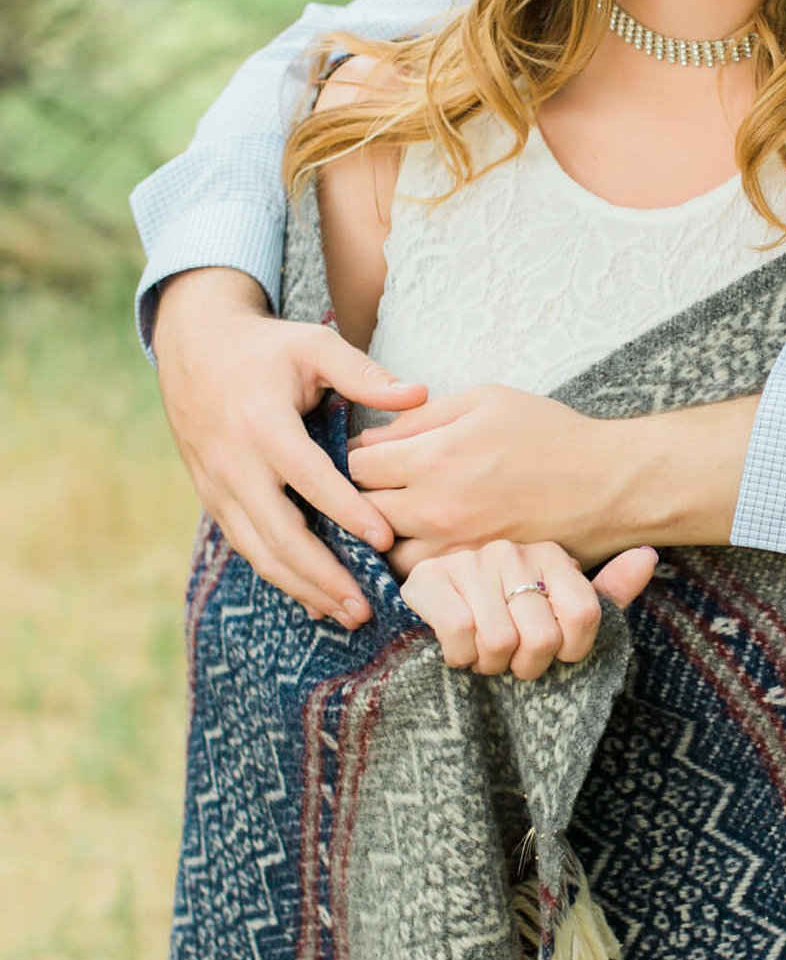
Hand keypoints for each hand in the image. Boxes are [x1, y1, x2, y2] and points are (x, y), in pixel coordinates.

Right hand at [152, 266, 428, 625]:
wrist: (193, 346)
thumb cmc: (265, 348)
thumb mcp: (314, 345)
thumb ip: (365, 374)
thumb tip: (419, 393)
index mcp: (261, 425)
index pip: (308, 478)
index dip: (346, 511)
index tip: (384, 540)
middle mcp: (234, 463)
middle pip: (279, 533)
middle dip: (323, 575)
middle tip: (366, 606)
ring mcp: (218, 487)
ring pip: (259, 551)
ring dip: (302, 588)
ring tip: (347, 614)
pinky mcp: (213, 499)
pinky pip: (247, 547)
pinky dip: (280, 575)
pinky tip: (314, 596)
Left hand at [350, 383, 627, 569]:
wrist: (607, 484)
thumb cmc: (550, 434)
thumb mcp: (484, 399)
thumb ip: (422, 415)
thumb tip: (375, 434)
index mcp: (432, 457)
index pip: (355, 464)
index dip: (358, 457)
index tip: (373, 456)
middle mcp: (434, 508)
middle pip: (360, 511)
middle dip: (362, 497)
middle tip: (380, 489)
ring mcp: (453, 547)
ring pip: (384, 552)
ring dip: (384, 536)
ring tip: (400, 519)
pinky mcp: (474, 573)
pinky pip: (422, 579)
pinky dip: (416, 563)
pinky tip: (429, 544)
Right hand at [400, 539, 657, 679]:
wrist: (423, 631)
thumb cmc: (501, 625)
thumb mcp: (558, 613)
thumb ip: (606, 593)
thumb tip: (649, 556)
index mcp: (550, 554)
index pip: (585, 615)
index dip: (570, 653)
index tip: (553, 657)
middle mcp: (511, 550)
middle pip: (544, 637)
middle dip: (526, 666)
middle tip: (508, 660)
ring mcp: (469, 561)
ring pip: (502, 641)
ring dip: (489, 665)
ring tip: (480, 653)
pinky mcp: (429, 578)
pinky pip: (462, 636)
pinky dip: (460, 659)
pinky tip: (455, 650)